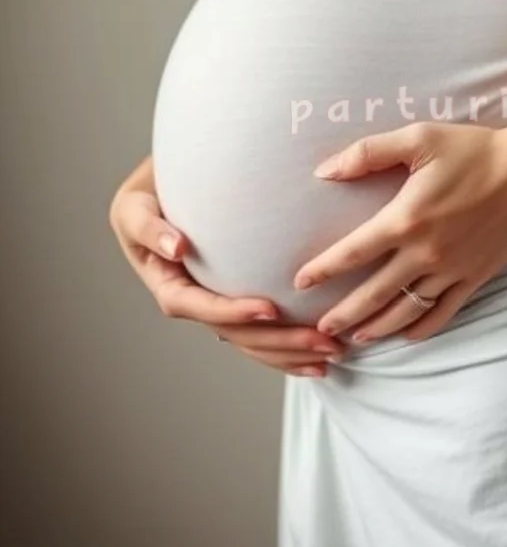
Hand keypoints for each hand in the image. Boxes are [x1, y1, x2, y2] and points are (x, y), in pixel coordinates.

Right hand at [109, 156, 344, 375]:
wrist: (164, 190)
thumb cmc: (149, 194)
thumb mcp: (134, 206)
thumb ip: (148, 226)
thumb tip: (177, 248)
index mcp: (168, 285)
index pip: (198, 306)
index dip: (232, 312)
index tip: (270, 309)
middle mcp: (195, 303)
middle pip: (236, 334)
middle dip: (280, 342)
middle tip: (324, 343)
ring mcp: (216, 306)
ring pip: (254, 342)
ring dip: (292, 352)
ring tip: (333, 355)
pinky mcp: (236, 302)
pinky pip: (263, 332)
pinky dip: (290, 347)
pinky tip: (320, 355)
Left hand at [293, 121, 506, 343]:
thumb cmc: (474, 149)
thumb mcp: (418, 138)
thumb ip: (367, 153)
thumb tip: (324, 171)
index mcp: (405, 218)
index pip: (351, 253)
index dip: (322, 269)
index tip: (300, 282)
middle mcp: (425, 252)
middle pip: (373, 294)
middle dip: (343, 314)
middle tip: (320, 328)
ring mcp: (452, 270)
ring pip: (406, 311)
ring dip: (377, 327)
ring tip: (357, 337)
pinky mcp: (476, 277)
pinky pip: (443, 312)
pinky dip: (421, 327)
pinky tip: (406, 333)